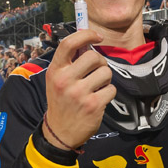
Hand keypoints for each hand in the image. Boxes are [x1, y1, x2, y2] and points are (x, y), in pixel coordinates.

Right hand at [43, 30, 114, 148]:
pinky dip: (108, 93)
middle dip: (100, 63)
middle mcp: (65, 80)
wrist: (60, 132)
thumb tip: (90, 42)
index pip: (69, 43)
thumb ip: (70, 62)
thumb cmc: (61, 101)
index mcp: (55, 70)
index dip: (86, 34)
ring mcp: (79, 93)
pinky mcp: (93, 105)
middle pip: (94, 57)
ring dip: (105, 79)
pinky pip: (111, 89)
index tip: (97, 36)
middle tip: (95, 72)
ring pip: (106, 72)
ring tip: (95, 88)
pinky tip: (98, 99)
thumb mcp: (56, 80)